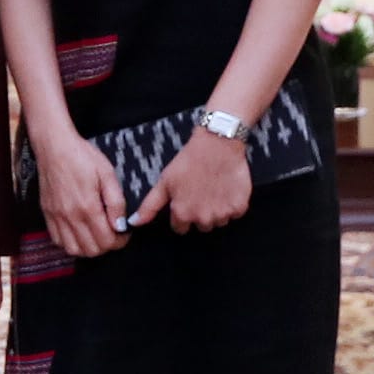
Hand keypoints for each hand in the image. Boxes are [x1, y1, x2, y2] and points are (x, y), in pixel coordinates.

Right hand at [33, 127, 129, 258]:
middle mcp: (70, 216)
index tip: (124, 233)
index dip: (120, 241)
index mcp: (87, 206)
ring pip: (74, 250)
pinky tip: (79, 232)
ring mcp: (56, 217)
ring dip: (88, 248)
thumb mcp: (107, 173)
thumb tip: (120, 225)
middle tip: (113, 234)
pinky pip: (58, 241)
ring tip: (96, 235)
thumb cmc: (82, 156)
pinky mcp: (47, 214)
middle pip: (91, 250)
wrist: (54, 147)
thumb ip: (116, 202)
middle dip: (106, 246)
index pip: (106, 241)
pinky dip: (71, 243)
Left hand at [130, 131, 250, 233]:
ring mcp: (222, 214)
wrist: (218, 145)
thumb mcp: (164, 182)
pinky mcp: (239, 208)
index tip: (185, 200)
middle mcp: (203, 218)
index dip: (181, 214)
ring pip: (218, 222)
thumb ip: (149, 206)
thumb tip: (133, 223)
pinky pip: (234, 214)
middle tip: (200, 192)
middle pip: (200, 226)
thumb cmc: (189, 161)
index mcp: (183, 214)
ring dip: (216, 210)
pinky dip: (232, 204)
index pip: (180, 228)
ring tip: (213, 189)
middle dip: (199, 213)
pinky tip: (226, 189)